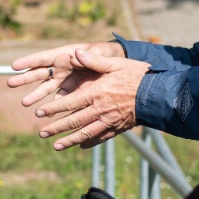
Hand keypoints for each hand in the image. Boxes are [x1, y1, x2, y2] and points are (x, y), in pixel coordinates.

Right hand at [6, 40, 127, 108]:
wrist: (117, 67)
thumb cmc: (107, 54)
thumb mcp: (101, 52)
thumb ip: (92, 54)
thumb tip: (78, 53)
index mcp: (64, 55)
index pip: (43, 58)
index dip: (29, 61)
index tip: (14, 66)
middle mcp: (61, 68)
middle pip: (39, 74)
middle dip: (25, 79)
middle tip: (10, 83)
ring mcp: (64, 81)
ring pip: (45, 89)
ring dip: (35, 96)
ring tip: (25, 103)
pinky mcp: (71, 92)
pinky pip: (59, 100)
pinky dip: (52, 106)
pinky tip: (46, 113)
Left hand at [10, 45, 145, 148]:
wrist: (158, 95)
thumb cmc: (138, 76)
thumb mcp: (115, 64)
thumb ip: (94, 60)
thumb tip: (76, 52)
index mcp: (96, 93)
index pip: (69, 103)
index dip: (53, 109)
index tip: (39, 113)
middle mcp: (100, 110)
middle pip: (73, 122)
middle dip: (56, 128)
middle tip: (41, 133)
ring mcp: (109, 121)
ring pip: (85, 134)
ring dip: (69, 140)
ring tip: (55, 146)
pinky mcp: (118, 128)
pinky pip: (101, 137)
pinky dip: (90, 142)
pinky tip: (81, 145)